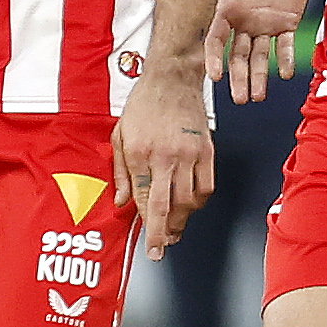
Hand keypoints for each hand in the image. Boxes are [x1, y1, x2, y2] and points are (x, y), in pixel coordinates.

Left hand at [113, 72, 215, 258]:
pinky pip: (206, 186)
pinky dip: (199, 202)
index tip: (152, 246)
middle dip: (165, 233)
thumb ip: (120, 171)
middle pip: (167, 207)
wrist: (172, 79)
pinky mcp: (206, 150)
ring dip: (182, 220)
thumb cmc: (144, 105)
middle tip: (163, 247)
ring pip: (189, 200)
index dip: (149, 228)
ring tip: (175, 229)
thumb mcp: (120, 135)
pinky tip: (190, 205)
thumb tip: (122, 202)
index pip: (144, 201)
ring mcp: (188, 154)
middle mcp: (165, 156)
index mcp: (140, 153)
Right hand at [190, 0, 312, 102]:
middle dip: (238, 79)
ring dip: (259, 77)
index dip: (214, 59)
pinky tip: (285, 74)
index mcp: (228, 7)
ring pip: (260, 57)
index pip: (216, 40)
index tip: (214, 77)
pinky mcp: (289, 20)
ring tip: (257, 97)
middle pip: (238, 57)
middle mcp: (245, 20)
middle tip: (240, 100)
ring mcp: (267, 23)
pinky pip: (286, 45)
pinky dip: (286, 59)